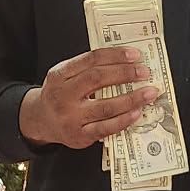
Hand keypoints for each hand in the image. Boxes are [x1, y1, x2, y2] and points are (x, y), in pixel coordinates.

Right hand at [20, 48, 156, 149]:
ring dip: (132, 99)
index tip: (135, 54)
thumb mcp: (65, 76)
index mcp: (59, 75)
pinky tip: (137, 113)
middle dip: (125, 74)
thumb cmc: (60, 94)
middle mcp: (62, 95)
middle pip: (97, 79)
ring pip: (105, 106)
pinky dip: (124, 120)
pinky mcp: (79, 136)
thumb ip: (87, 68)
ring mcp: (71, 117)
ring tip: (149, 93)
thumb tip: (126, 62)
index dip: (115, 56)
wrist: (41, 121)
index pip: (90, 60)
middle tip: (144, 72)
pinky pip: (106, 128)